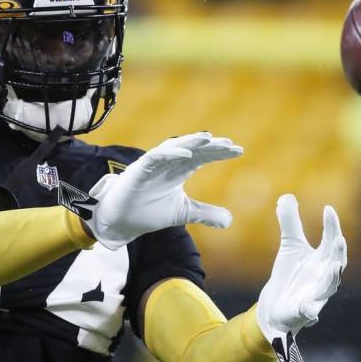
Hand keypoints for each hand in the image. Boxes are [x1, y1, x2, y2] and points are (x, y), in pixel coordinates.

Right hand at [84, 132, 242, 249]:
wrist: (122, 222)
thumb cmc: (148, 212)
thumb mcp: (184, 212)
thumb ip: (205, 213)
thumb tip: (229, 220)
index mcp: (178, 170)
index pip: (202, 156)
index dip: (219, 152)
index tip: (238, 151)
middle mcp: (167, 163)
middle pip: (193, 149)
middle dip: (211, 145)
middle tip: (230, 145)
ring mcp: (153, 164)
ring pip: (175, 147)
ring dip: (191, 142)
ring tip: (209, 139)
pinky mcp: (139, 169)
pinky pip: (156, 157)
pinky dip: (170, 154)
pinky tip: (187, 154)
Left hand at [256, 194, 347, 361]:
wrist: (275, 304)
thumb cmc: (289, 274)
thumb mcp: (289, 245)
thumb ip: (290, 222)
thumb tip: (286, 196)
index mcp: (323, 259)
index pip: (331, 240)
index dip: (332, 225)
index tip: (328, 209)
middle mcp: (324, 276)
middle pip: (337, 263)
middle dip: (339, 252)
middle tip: (339, 239)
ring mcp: (317, 295)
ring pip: (328, 287)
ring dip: (331, 277)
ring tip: (333, 267)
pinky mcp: (305, 311)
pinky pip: (311, 311)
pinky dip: (312, 310)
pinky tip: (310, 309)